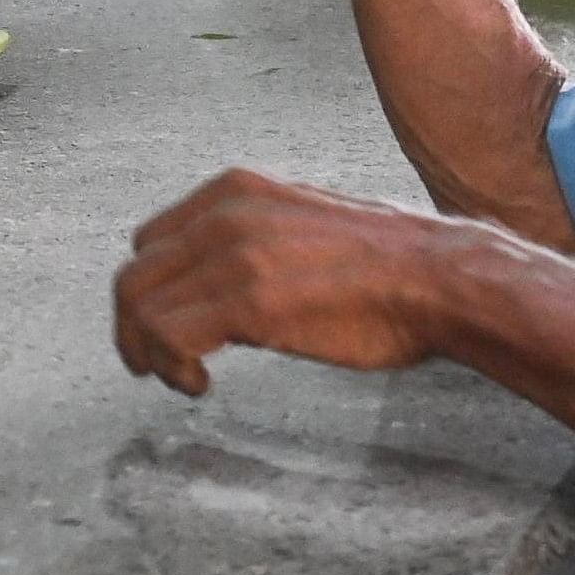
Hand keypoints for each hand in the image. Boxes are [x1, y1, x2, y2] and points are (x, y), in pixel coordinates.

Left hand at [111, 169, 462, 396]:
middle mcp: (224, 214)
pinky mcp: (246, 302)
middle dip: (134, 328)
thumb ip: (249, 239)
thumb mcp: (298, 223)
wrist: (440, 279)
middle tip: (152, 365)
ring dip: (148, 352)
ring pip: (139, 308)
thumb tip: (215, 279)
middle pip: (134, 276)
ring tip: (180, 378)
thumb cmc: (386, 265)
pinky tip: (199, 383)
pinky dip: (170, 367)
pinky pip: (166, 337)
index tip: (162, 327)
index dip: (148, 291)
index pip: (150, 241)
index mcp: (235, 190)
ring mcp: (232, 257)